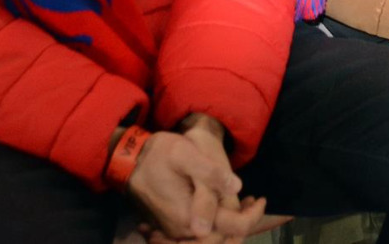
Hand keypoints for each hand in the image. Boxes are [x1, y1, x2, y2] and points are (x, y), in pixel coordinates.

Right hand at [127, 130, 246, 240]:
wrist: (126, 161)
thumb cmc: (158, 154)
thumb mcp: (186, 154)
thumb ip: (211, 173)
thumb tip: (237, 188)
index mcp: (190, 216)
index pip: (233, 227)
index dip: (253, 216)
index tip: (262, 199)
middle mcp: (182, 231)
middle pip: (223, 238)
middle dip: (243, 222)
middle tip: (255, 201)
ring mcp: (173, 232)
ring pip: (210, 239)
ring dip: (229, 226)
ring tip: (243, 204)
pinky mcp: (168, 227)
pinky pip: (197, 235)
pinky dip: (214, 226)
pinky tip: (220, 208)